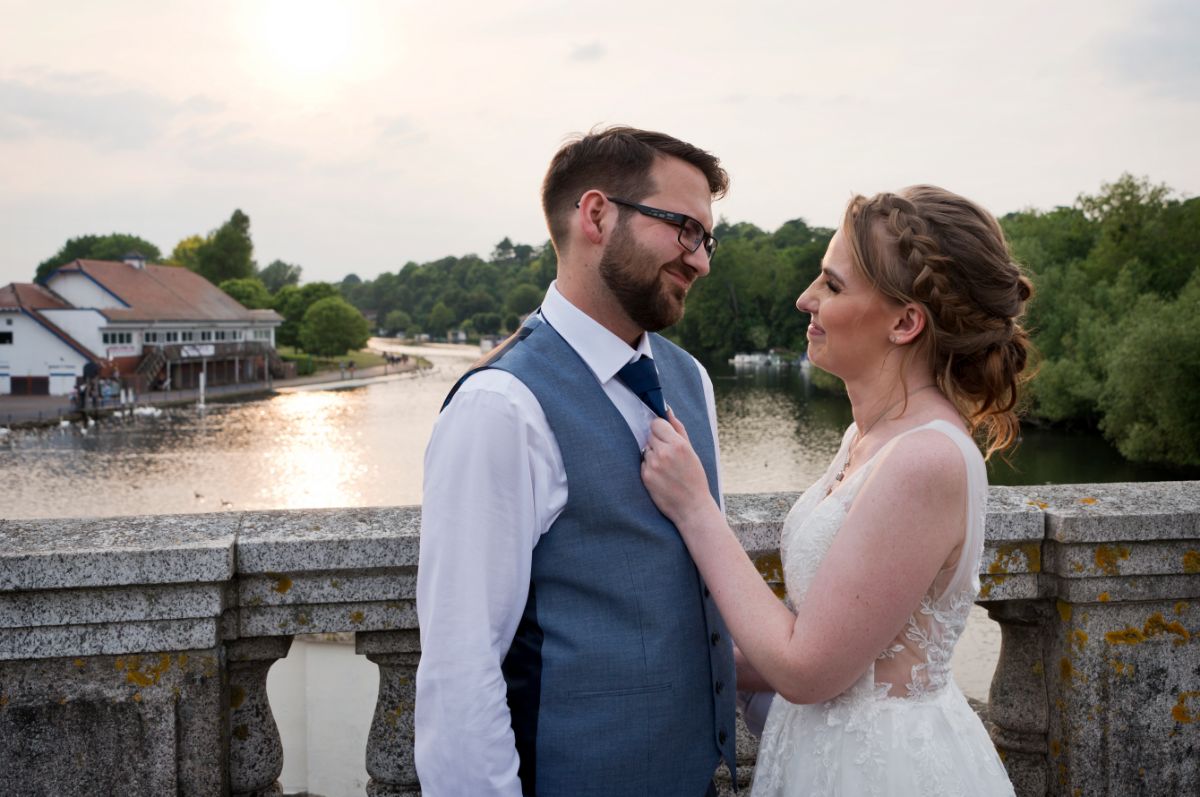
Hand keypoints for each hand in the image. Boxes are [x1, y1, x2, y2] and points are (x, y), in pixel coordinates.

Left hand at [640, 409, 716, 528]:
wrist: (692, 507)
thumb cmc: (695, 477)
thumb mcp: (691, 451)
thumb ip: (678, 428)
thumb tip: (667, 410)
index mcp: (678, 444)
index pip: (656, 423)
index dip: (660, 429)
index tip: (665, 436)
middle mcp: (664, 453)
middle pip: (650, 435)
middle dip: (657, 442)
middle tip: (669, 455)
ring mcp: (653, 465)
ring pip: (646, 449)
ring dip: (653, 455)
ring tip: (666, 468)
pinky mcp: (645, 476)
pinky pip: (643, 463)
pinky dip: (649, 467)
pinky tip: (661, 477)